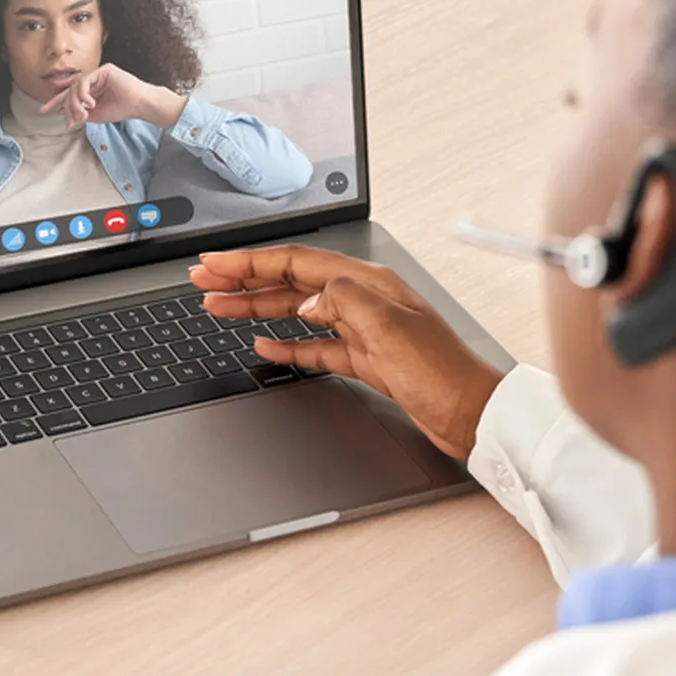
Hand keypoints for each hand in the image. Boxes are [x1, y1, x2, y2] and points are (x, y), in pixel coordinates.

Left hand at [38, 64, 187, 128]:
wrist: (140, 105)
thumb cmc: (122, 109)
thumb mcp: (96, 115)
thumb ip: (80, 112)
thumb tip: (63, 112)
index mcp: (91, 89)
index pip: (70, 94)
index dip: (56, 102)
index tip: (43, 111)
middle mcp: (93, 79)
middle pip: (71, 91)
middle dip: (67, 106)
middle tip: (70, 120)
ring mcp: (98, 73)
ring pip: (76, 86)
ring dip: (75, 103)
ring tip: (83, 115)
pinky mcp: (104, 70)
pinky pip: (85, 81)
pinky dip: (84, 94)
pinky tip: (90, 104)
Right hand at [190, 245, 506, 457]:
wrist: (471, 413)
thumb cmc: (442, 371)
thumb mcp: (388, 328)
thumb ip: (342, 300)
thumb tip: (308, 297)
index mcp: (366, 283)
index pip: (295, 262)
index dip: (250, 262)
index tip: (214, 262)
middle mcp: (363, 301)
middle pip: (290, 282)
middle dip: (243, 281)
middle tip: (203, 281)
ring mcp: (362, 331)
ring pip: (297, 312)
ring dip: (256, 310)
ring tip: (219, 308)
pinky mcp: (365, 360)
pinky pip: (315, 347)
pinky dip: (287, 344)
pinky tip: (264, 346)